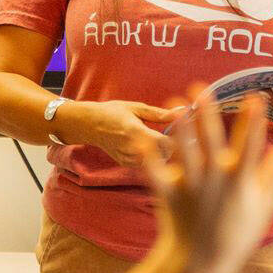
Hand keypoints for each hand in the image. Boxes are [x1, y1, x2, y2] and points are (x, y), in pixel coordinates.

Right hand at [62, 99, 177, 168]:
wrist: (90, 125)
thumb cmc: (113, 112)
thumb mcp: (137, 108)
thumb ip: (160, 113)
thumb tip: (182, 111)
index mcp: (135, 131)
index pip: (165, 144)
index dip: (175, 139)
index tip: (178, 131)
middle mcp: (131, 149)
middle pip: (164, 156)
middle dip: (171, 147)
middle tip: (171, 135)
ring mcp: (128, 159)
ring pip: (157, 163)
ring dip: (162, 153)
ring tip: (158, 139)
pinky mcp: (126, 164)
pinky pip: (147, 165)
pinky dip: (151, 157)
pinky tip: (147, 146)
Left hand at [141, 94, 272, 272]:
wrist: (202, 264)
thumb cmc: (237, 233)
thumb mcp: (264, 203)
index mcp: (240, 180)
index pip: (250, 144)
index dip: (253, 120)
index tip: (255, 96)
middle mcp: (216, 180)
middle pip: (212, 141)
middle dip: (208, 114)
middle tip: (202, 88)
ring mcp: (192, 187)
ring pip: (185, 152)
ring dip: (180, 127)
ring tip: (175, 103)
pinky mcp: (169, 195)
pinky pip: (157, 174)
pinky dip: (148, 158)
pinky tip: (141, 139)